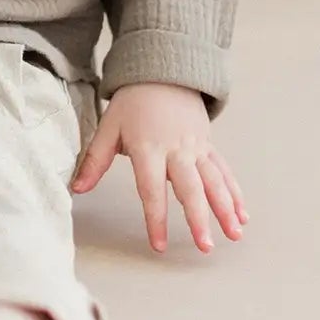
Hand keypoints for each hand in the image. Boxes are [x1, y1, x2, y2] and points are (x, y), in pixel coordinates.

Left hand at [70, 81, 248, 252]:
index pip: (151, 190)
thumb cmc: (131, 103)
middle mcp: (176, 150)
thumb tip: (77, 188)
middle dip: (199, 219)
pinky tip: (242, 214)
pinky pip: (224, 171)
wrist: (161, 72)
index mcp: (148, 148)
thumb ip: (95, 160)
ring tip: (235, 235)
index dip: (156, 219)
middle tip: (205, 247)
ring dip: (226, 209)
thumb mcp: (108, 127)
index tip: (159, 245)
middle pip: (190, 189)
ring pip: (214, 181)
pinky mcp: (208, 145)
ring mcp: (196, 147)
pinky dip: (235, 193)